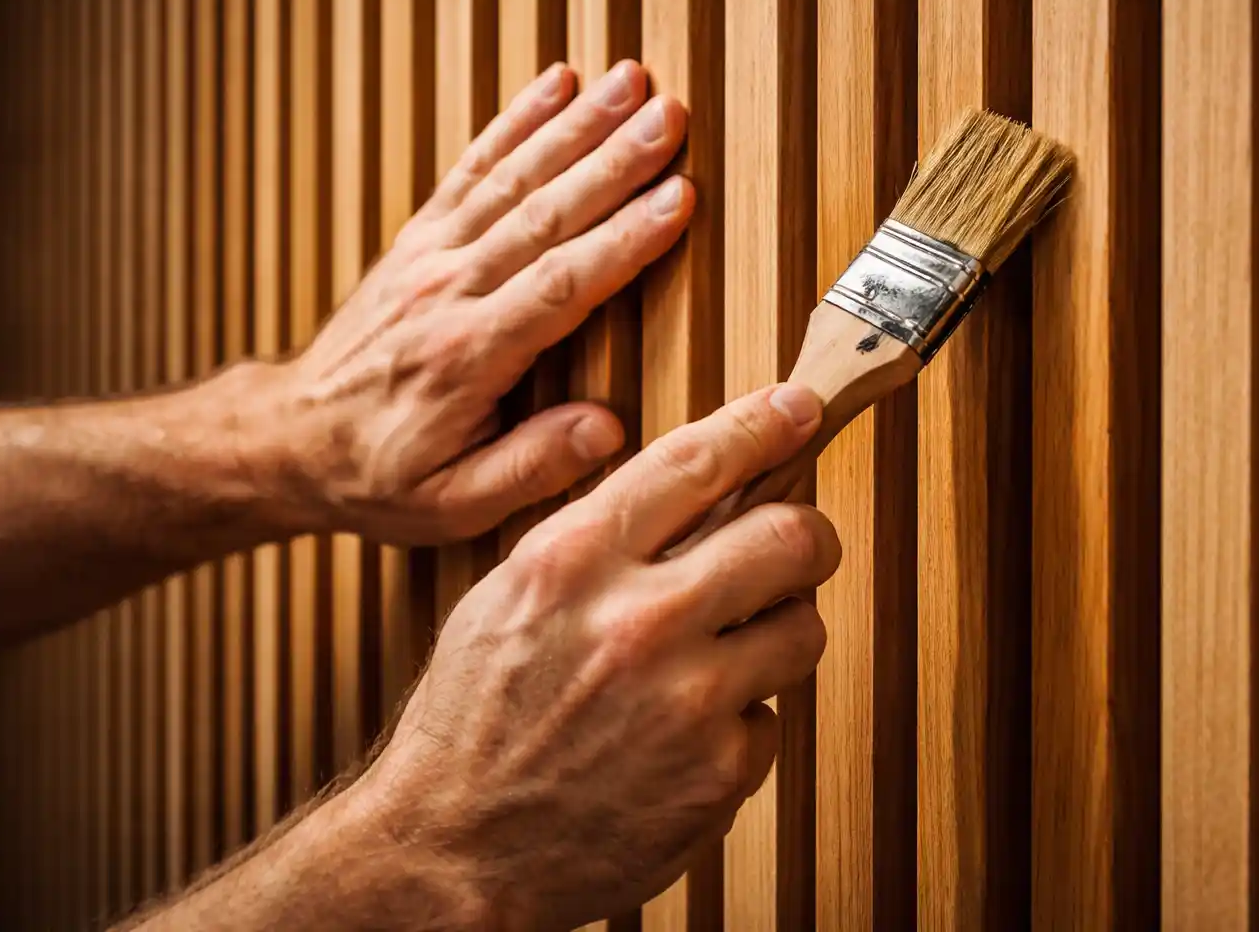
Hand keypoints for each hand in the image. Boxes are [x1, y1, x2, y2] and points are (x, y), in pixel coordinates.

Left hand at [261, 59, 691, 543]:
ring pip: (514, 179)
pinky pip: (474, 169)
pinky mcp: (421, 240)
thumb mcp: (452, 505)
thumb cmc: (379, 478)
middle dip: (613, 160)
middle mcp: (448, 291)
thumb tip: (609, 429)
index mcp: (466, 356)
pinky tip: (556, 83)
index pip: (559, 285)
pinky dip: (515, 122)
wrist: (288, 439)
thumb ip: (532, 467)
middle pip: (544, 212)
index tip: (677, 197)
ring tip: (633, 81)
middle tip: (671, 115)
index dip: (622, 239)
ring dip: (577, 125)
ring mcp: (431, 257)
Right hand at [351, 383, 838, 928]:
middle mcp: (636, 621)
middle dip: (807, 537)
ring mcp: (686, 699)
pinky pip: (772, 717)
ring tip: (725, 654)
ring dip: (778, 632)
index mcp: (572, 561)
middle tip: (799, 547)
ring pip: (802, 626)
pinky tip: (686, 736)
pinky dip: (741, 722)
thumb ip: (601, 540)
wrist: (451, 848)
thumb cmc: (475, 717)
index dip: (764, 426)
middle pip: (791, 537)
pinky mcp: (717, 771)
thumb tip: (701, 496)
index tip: (799, 410)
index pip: (697, 463)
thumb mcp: (513, 596)